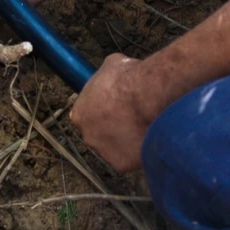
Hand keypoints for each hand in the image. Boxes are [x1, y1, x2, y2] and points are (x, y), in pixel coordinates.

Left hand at [70, 54, 153, 171]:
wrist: (145, 97)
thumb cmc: (127, 79)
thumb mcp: (112, 65)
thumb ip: (106, 76)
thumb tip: (112, 73)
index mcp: (80, 114)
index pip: (86, 118)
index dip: (101, 114)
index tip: (115, 110)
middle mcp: (87, 136)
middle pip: (99, 136)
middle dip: (113, 129)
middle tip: (132, 119)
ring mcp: (103, 152)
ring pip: (115, 149)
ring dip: (126, 142)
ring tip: (145, 127)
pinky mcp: (120, 164)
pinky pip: (130, 159)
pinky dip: (139, 151)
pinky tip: (149, 138)